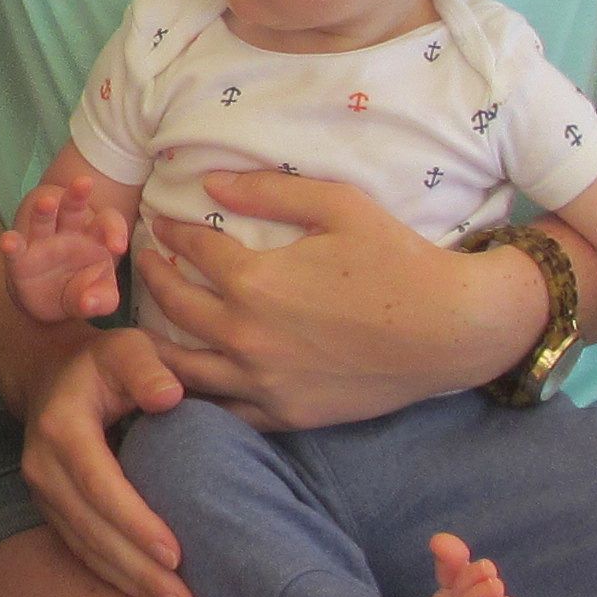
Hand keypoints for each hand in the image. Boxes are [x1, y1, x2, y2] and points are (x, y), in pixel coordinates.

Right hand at [0, 174, 131, 324]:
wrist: (49, 302)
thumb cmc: (82, 289)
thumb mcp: (99, 297)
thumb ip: (102, 300)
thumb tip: (88, 302)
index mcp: (94, 237)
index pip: (107, 223)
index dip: (114, 229)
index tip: (119, 246)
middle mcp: (68, 233)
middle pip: (73, 209)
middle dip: (77, 195)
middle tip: (85, 181)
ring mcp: (42, 242)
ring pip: (43, 219)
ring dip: (44, 209)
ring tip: (46, 202)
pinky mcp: (21, 258)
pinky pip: (16, 247)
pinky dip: (11, 243)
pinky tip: (8, 241)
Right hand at [8, 330, 194, 596]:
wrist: (50, 375)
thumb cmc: (103, 362)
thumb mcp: (127, 346)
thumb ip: (147, 367)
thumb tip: (170, 397)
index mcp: (61, 428)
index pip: (99, 484)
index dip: (135, 522)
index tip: (176, 554)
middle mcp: (42, 467)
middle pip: (92, 530)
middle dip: (140, 571)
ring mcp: (43, 494)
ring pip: (87, 549)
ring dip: (132, 585)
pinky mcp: (53, 511)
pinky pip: (84, 552)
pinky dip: (118, 578)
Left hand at [133, 172, 529, 431]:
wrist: (451, 330)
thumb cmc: (398, 260)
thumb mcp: (338, 205)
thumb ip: (268, 191)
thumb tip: (210, 182)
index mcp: (255, 281)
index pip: (192, 250)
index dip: (173, 232)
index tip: (163, 224)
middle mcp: (246, 336)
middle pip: (174, 307)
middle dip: (152, 279)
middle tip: (145, 263)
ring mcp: (263, 382)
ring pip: (183, 368)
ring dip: (157, 342)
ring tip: (149, 323)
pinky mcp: (286, 414)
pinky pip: (223, 411)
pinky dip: (197, 395)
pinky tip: (189, 379)